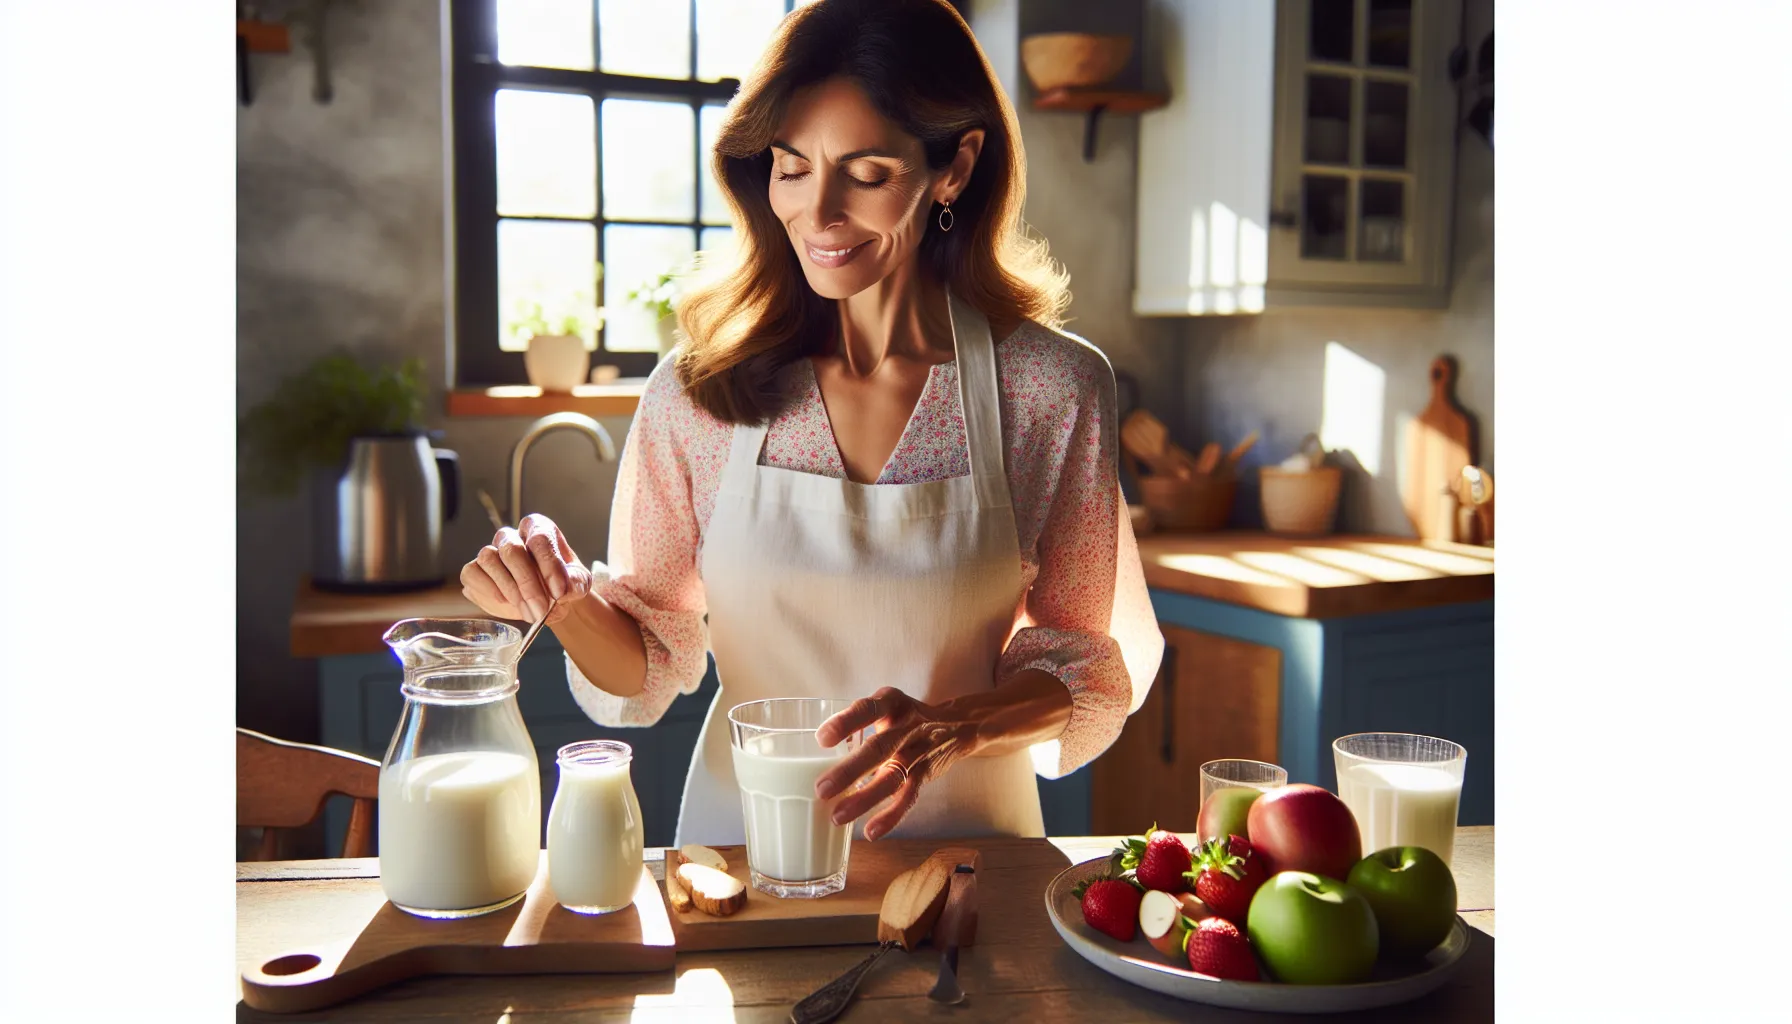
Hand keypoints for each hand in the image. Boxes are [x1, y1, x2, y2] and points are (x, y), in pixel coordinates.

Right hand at [460, 513, 592, 624]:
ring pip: (490, 559)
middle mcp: (512, 536)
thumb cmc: (563, 585)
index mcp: (539, 529)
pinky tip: (506, 603)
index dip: (549, 566)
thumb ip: (575, 583)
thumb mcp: (578, 584)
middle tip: (541, 609)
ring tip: (529, 612)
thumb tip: (564, 588)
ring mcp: (491, 551)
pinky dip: (487, 590)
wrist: (549, 602)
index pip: (540, 539)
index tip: (559, 592)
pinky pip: (472, 573)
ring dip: (510, 590)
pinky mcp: (475, 570)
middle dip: (528, 584)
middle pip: (512, 550)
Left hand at [812, 687, 978, 840]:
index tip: (821, 739)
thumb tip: (811, 750)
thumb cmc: (903, 719)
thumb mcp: (885, 708)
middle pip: (878, 748)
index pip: (868, 709)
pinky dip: (891, 816)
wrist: (955, 726)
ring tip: (837, 817)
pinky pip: (909, 797)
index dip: (846, 723)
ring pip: (892, 777)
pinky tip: (871, 831)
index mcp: (892, 703)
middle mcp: (907, 726)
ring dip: (865, 799)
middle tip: (821, 790)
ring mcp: (918, 752)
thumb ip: (856, 723)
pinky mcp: (926, 774)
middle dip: (849, 771)